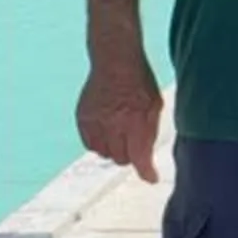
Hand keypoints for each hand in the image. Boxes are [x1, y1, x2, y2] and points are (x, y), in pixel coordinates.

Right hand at [77, 52, 162, 182]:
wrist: (115, 61)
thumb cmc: (141, 84)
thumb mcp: (154, 107)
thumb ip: (150, 135)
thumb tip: (146, 164)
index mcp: (136, 121)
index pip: (139, 157)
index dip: (146, 171)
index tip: (151, 177)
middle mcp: (113, 124)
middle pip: (122, 159)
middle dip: (130, 154)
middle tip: (133, 139)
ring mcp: (95, 122)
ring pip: (105, 153)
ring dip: (114, 148)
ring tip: (120, 131)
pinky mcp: (82, 118)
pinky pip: (90, 144)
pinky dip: (99, 142)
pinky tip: (107, 129)